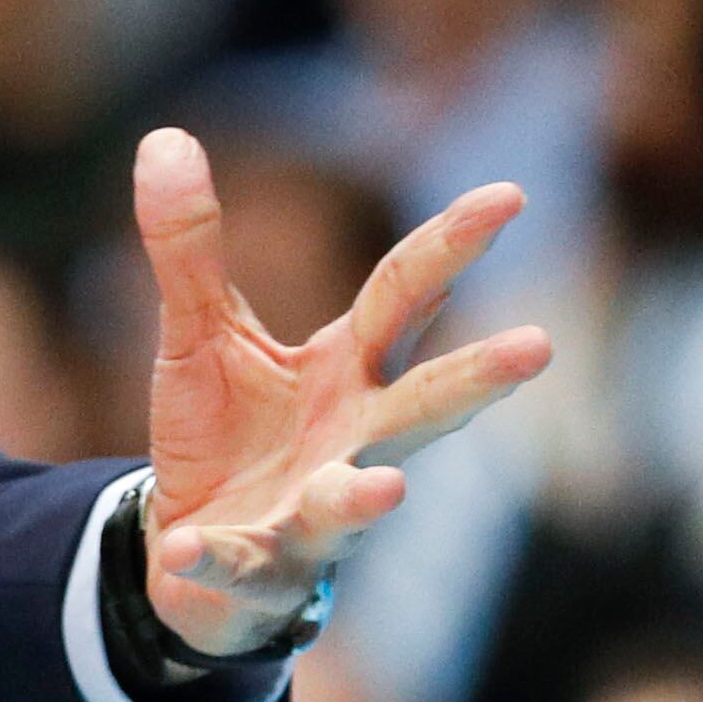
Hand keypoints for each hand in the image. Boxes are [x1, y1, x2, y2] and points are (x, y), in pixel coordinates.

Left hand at [133, 128, 550, 658]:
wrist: (194, 550)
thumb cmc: (224, 433)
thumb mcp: (200, 332)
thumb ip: (188, 246)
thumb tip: (164, 136)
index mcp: (345, 370)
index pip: (404, 297)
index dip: (451, 246)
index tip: (508, 195)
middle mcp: (352, 440)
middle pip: (422, 405)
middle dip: (474, 380)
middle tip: (538, 346)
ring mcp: (313, 510)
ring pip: (350, 504)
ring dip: (364, 497)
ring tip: (382, 490)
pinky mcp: (256, 565)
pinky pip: (236, 562)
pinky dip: (213, 556)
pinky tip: (187, 546)